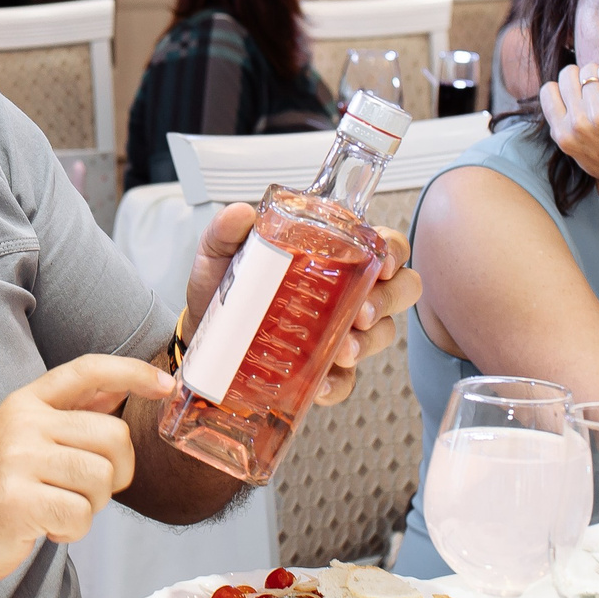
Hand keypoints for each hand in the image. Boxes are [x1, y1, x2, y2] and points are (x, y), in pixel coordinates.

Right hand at [0, 354, 176, 590]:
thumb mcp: (28, 439)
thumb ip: (72, 414)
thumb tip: (121, 387)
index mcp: (27, 402)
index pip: (87, 371)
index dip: (131, 372)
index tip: (165, 385)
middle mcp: (23, 423)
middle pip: (113, 437)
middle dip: (116, 474)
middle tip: (86, 492)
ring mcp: (17, 459)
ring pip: (101, 478)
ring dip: (91, 505)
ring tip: (58, 507)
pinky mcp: (16, 500)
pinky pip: (80, 514)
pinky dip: (72, 529)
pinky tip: (46, 526)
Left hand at [182, 204, 418, 410]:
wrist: (200, 337)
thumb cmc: (223, 289)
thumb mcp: (219, 254)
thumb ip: (226, 231)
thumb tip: (240, 213)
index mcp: (332, 257)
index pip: (382, 246)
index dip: (394, 252)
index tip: (383, 262)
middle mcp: (346, 292)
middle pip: (398, 290)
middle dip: (389, 300)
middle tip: (363, 311)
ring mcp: (339, 331)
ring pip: (381, 334)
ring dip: (369, 342)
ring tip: (344, 350)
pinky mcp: (323, 368)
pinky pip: (346, 380)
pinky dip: (339, 384)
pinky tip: (323, 384)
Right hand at [539, 62, 598, 209]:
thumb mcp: (585, 157)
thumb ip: (570, 132)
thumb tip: (564, 102)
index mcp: (563, 137)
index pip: (548, 91)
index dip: (568, 88)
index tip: (585, 96)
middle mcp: (576, 124)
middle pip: (568, 74)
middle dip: (586, 78)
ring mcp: (597, 114)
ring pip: (591, 70)